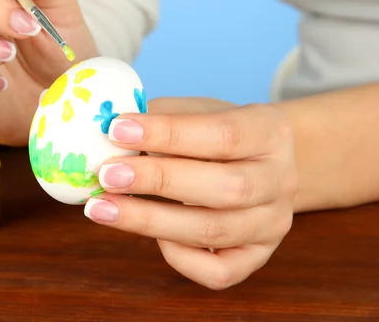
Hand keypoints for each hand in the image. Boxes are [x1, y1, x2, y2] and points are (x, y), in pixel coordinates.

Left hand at [84, 97, 297, 289]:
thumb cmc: (215, 134)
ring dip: (150, 221)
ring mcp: (273, 224)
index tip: (117, 129)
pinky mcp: (257, 257)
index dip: (168, 133)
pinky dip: (179, 257)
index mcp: (271, 132)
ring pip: (215, 232)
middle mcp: (281, 180)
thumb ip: (158, 119)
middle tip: (107, 174)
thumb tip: (103, 134)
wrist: (255, 162)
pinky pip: (219, 272)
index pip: (223, 134)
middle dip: (159, 181)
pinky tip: (152, 236)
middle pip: (226, 188)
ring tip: (103, 208)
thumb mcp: (195, 111)